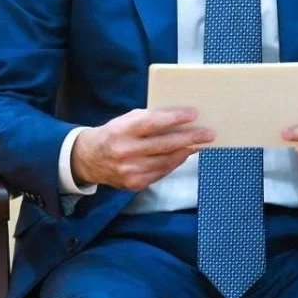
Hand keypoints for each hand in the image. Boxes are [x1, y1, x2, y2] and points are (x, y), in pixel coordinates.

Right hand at [71, 108, 213, 190]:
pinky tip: (184, 154)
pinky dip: (175, 162)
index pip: (153, 123)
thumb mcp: (126, 120)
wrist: (89, 159)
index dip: (175, 118)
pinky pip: (161, 172)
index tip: (194, 114)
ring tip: (201, 144)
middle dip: (190, 138)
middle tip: (209, 133)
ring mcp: (130, 171)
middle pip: (164, 145)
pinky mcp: (135, 183)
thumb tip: (180, 120)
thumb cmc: (114, 134)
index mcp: (121, 130)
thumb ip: (149, 120)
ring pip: (166, 161)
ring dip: (187, 151)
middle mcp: (125, 152)